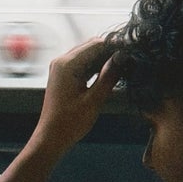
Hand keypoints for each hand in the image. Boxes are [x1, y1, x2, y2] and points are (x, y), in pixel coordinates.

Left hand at [31, 34, 120, 160]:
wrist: (51, 137)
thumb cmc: (69, 123)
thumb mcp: (94, 100)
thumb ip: (108, 76)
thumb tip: (121, 57)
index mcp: (67, 64)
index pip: (96, 44)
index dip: (115, 46)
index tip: (131, 52)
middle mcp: (62, 61)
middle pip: (91, 46)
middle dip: (110, 51)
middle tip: (129, 60)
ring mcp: (61, 67)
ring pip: (88, 54)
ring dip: (104, 59)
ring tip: (122, 67)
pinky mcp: (63, 75)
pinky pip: (83, 64)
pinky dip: (95, 67)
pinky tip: (108, 74)